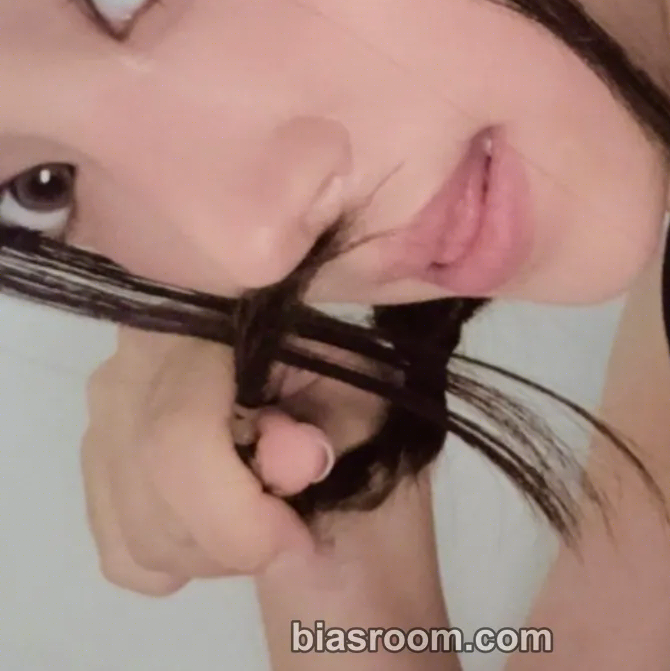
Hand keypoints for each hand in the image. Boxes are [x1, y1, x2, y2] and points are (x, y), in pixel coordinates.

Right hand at [81, 328, 377, 595]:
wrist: (295, 348)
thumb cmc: (333, 364)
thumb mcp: (356, 383)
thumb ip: (333, 421)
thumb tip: (297, 461)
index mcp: (198, 323)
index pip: (178, 438)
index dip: (234, 514)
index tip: (293, 535)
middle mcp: (133, 360)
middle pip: (153, 498)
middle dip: (231, 542)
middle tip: (288, 526)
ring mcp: (105, 408)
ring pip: (135, 535)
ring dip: (210, 556)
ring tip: (261, 519)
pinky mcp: (96, 454)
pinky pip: (121, 550)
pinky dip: (176, 562)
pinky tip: (221, 525)